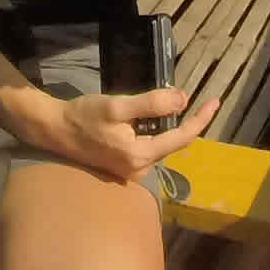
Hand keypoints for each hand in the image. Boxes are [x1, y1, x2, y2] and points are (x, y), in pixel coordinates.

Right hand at [27, 87, 218, 180]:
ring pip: (160, 144)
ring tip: (173, 104)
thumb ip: (151, 104)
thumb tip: (183, 100)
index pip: (181, 138)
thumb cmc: (83, 116)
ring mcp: (131, 170)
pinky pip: (148, 146)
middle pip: (173, 143)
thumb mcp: (118, 106)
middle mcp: (139, 169)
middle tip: (198, 99)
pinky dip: (155, 131)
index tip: (215, 101)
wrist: (54, 130)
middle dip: (186, 121)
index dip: (200, 119)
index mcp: (140, 156)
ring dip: (169, 126)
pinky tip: (152, 118)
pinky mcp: (123, 165)